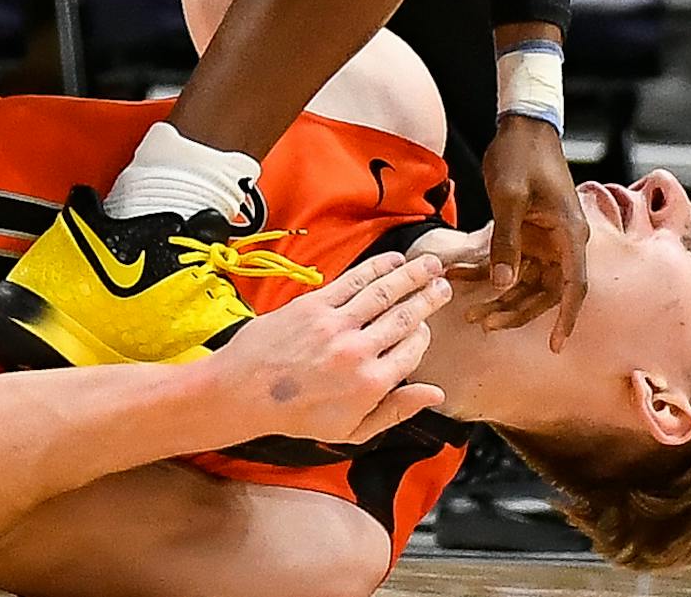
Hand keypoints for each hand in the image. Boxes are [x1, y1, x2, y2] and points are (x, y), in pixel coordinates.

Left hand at [215, 250, 451, 445]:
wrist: (245, 391)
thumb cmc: (298, 415)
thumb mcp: (353, 430)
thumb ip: (397, 411)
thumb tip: (436, 394)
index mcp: (371, 384)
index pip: (413, 350)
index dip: (423, 334)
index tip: (427, 325)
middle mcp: (358, 351)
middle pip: (405, 316)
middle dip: (428, 298)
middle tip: (444, 285)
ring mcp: (335, 325)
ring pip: (383, 293)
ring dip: (410, 275)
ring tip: (430, 264)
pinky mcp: (313, 305)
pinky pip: (352, 281)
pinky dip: (376, 268)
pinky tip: (392, 261)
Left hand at [471, 114, 589, 349]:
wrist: (521, 127)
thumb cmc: (521, 156)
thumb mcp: (509, 197)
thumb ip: (507, 241)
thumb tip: (503, 283)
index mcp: (570, 236)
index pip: (573, 287)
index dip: (566, 318)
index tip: (555, 344)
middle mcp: (562, 243)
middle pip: (545, 291)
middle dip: (516, 310)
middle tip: (484, 324)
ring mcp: (545, 239)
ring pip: (526, 281)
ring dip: (500, 296)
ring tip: (469, 311)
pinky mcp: (527, 232)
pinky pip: (510, 261)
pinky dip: (488, 271)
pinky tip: (459, 277)